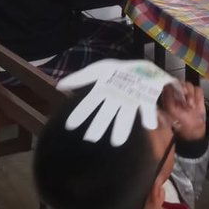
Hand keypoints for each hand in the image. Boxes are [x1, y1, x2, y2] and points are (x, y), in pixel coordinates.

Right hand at [57, 59, 179, 145]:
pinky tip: (149, 126)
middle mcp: (115, 100)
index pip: (90, 104)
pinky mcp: (145, 99)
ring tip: (117, 142)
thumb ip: (80, 77)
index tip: (69, 126)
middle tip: (91, 138)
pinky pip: (147, 109)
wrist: (139, 67)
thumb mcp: (98, 69)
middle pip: (106, 114)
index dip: (81, 114)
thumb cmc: (117, 71)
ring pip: (124, 116)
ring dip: (122, 128)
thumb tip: (59, 85)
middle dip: (99, 126)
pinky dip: (149, 117)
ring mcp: (130, 101)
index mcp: (103, 92)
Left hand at [161, 82, 205, 141]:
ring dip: (190, 95)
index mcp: (169, 95)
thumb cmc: (180, 121)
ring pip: (189, 85)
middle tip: (184, 93)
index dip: (172, 83)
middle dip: (183, 88)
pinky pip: (198, 90)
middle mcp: (177, 92)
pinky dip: (197, 97)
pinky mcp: (196, 95)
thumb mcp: (171, 111)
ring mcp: (187, 93)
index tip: (176, 87)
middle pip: (180, 82)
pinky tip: (195, 105)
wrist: (193, 127)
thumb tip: (165, 89)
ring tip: (190, 105)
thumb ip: (167, 99)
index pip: (169, 83)